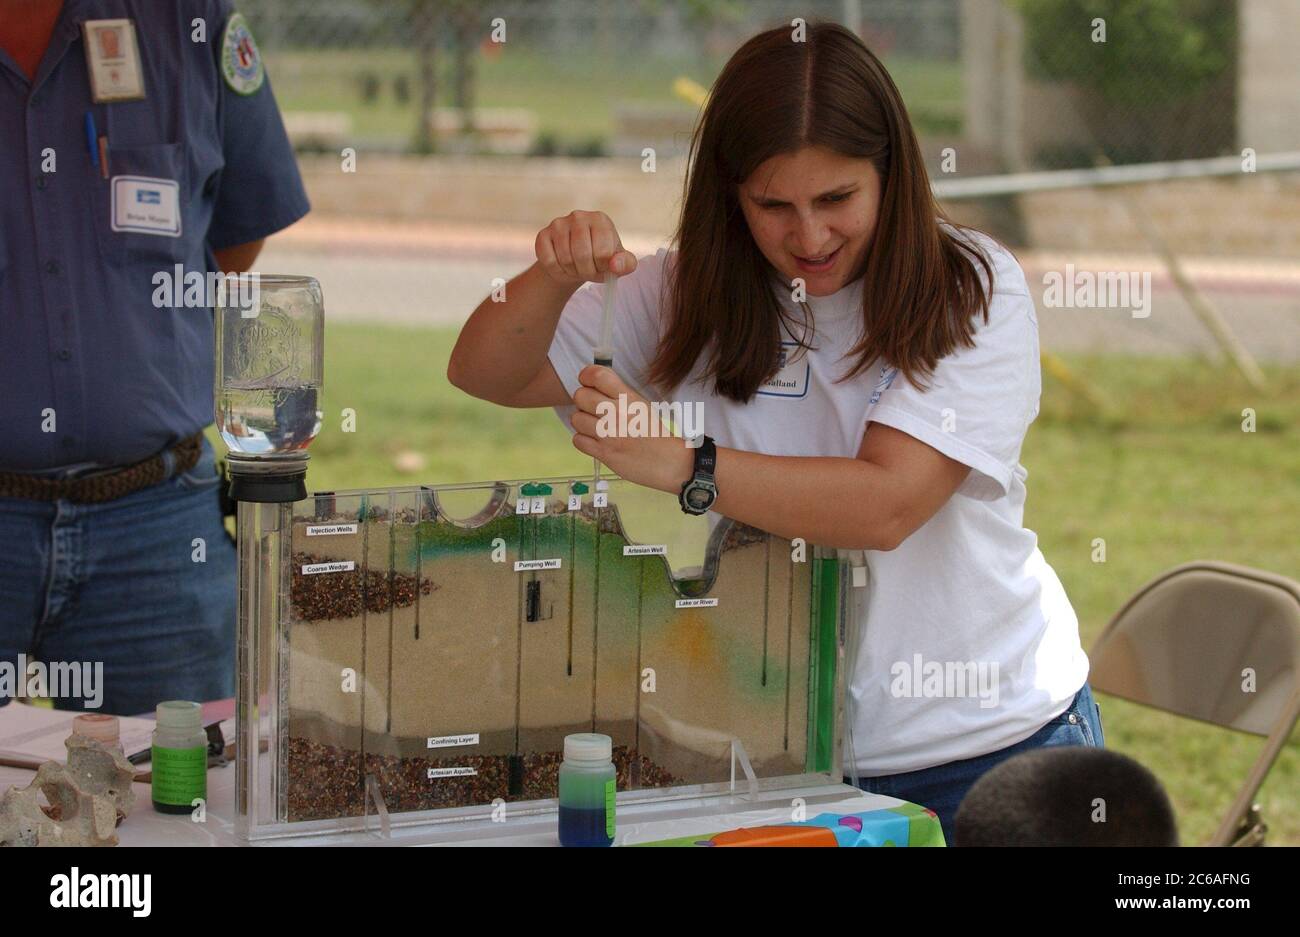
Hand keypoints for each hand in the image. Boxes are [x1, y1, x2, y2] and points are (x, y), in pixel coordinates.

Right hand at [535, 210, 637, 286]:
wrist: (576, 261)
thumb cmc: (601, 260)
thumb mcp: (619, 263)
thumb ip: (626, 264)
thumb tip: (614, 265)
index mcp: (601, 220)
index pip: (603, 251)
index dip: (603, 267)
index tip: (603, 267)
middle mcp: (579, 216)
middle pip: (582, 254)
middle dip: (587, 271)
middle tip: (588, 272)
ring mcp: (559, 223)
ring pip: (565, 259)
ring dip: (572, 272)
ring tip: (577, 268)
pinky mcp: (543, 234)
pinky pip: (549, 260)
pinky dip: (557, 271)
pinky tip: (563, 266)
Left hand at [568, 365, 692, 492]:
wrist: (668, 461)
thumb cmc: (655, 432)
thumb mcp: (642, 405)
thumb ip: (619, 394)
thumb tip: (593, 386)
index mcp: (628, 398)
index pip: (596, 375)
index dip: (586, 376)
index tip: (587, 382)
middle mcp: (616, 413)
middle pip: (580, 396)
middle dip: (583, 401)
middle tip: (592, 408)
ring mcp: (608, 433)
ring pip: (576, 418)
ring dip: (583, 422)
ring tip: (595, 426)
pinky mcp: (603, 453)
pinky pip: (578, 440)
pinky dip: (583, 440)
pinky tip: (596, 441)